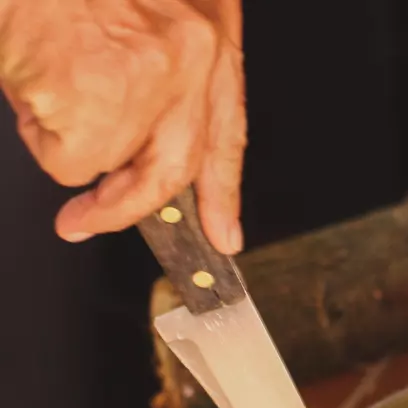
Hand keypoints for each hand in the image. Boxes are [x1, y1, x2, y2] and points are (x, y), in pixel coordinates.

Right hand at [0, 0, 245, 253]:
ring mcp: (145, 82)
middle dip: (126, 206)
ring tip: (42, 82)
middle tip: (85, 221)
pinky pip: (64, 154)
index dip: (223, 193)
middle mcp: (189, 60)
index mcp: (207, 37)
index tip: (224, 236)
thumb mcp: (147, 12)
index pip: (227, 133)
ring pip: (105, 160)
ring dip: (63, 140)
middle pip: (172, 170)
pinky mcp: (96, 99)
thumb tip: (134, 148)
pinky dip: (36, 130)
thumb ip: (159, 73)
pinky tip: (30, 78)